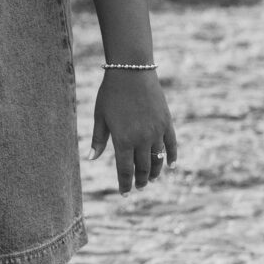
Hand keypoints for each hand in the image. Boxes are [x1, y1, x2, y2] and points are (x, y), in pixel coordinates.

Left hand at [90, 71, 176, 193]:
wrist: (131, 71)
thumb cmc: (111, 93)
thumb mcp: (100, 116)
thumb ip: (98, 140)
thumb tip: (91, 159)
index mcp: (123, 140)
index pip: (125, 170)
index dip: (125, 184)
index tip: (124, 193)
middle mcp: (142, 139)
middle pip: (142, 168)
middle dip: (140, 180)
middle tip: (138, 187)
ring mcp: (156, 132)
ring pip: (157, 160)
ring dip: (154, 172)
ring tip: (150, 178)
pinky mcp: (166, 123)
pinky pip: (171, 145)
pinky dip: (171, 157)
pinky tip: (170, 166)